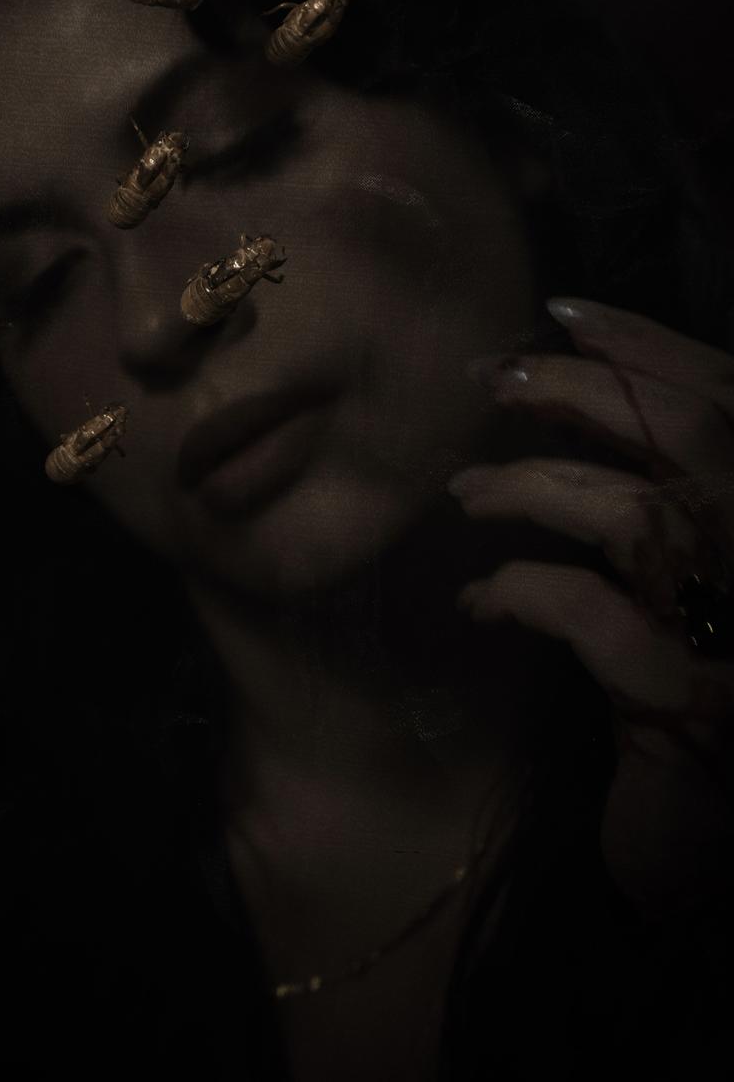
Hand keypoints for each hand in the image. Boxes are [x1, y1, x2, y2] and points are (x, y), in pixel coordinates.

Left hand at [449, 296, 733, 919]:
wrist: (718, 860)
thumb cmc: (696, 702)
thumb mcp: (685, 582)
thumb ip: (656, 492)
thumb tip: (568, 398)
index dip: (654, 349)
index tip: (562, 312)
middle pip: (697, 438)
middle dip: (585, 392)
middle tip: (494, 379)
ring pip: (640, 518)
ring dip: (534, 490)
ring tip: (464, 494)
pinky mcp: (697, 714)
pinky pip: (596, 620)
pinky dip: (525, 593)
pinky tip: (480, 600)